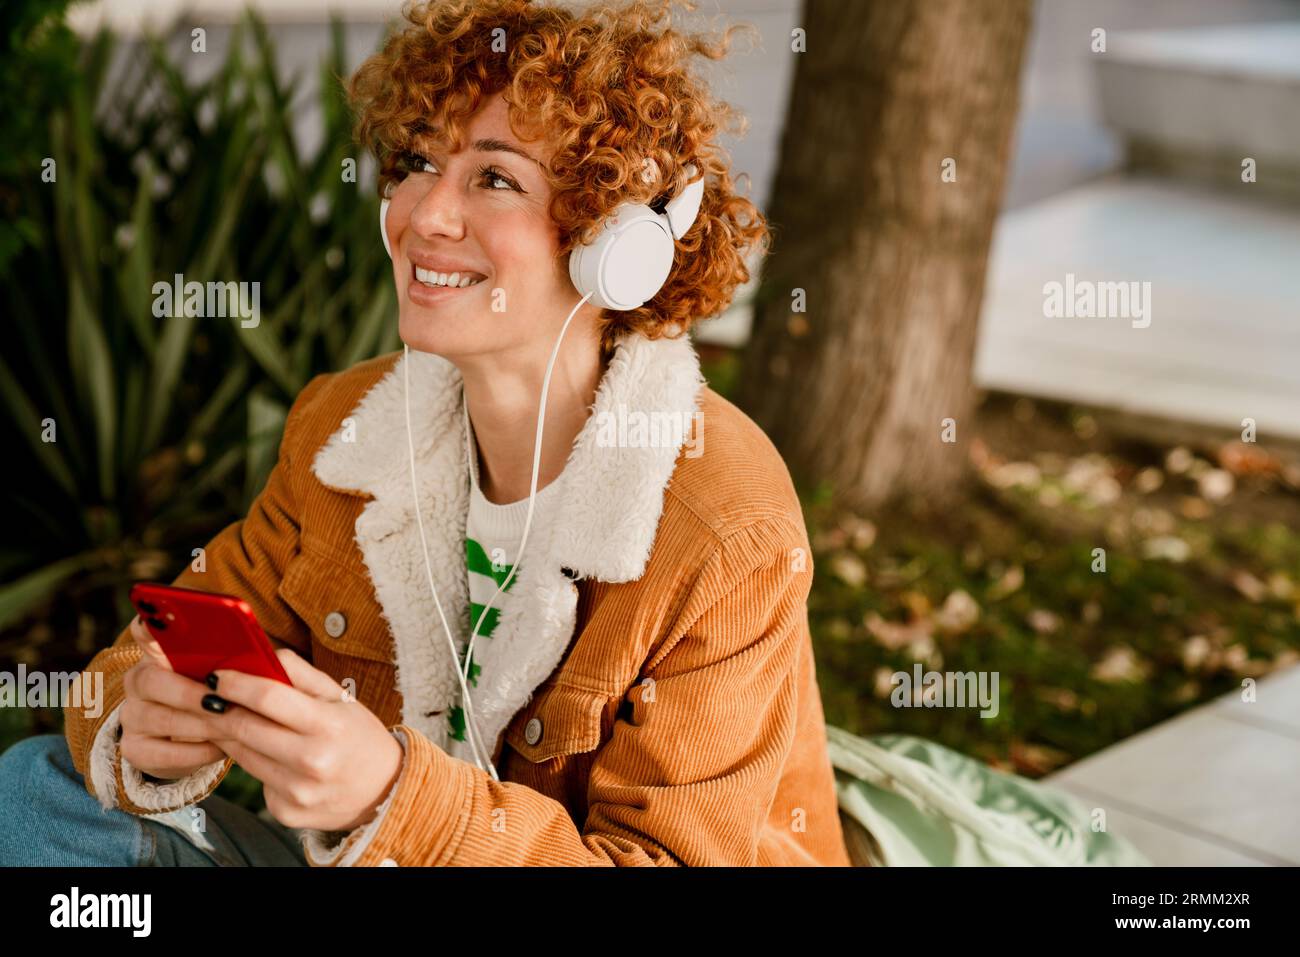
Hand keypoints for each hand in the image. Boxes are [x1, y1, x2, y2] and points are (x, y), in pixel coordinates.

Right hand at [119, 617, 229, 779]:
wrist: (191, 741)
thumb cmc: (216, 696)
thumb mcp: (221, 675)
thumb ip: (228, 660)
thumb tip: (257, 655)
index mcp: (158, 653)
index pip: (147, 630)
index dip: (150, 624)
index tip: (155, 621)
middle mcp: (137, 681)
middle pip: (154, 681)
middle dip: (193, 693)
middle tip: (224, 702)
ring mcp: (132, 716)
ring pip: (163, 719)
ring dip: (204, 724)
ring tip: (234, 726)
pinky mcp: (134, 749)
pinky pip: (166, 753)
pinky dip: (199, 751)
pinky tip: (222, 748)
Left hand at [201, 648, 403, 832]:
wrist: (385, 790)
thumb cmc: (359, 736)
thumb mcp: (341, 698)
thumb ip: (302, 674)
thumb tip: (263, 654)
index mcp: (328, 725)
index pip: (268, 698)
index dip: (236, 684)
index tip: (216, 675)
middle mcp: (312, 761)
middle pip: (245, 728)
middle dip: (219, 709)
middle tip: (205, 696)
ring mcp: (297, 792)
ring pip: (243, 755)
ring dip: (231, 735)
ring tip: (230, 720)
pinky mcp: (287, 813)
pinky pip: (257, 781)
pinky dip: (256, 765)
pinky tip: (270, 757)